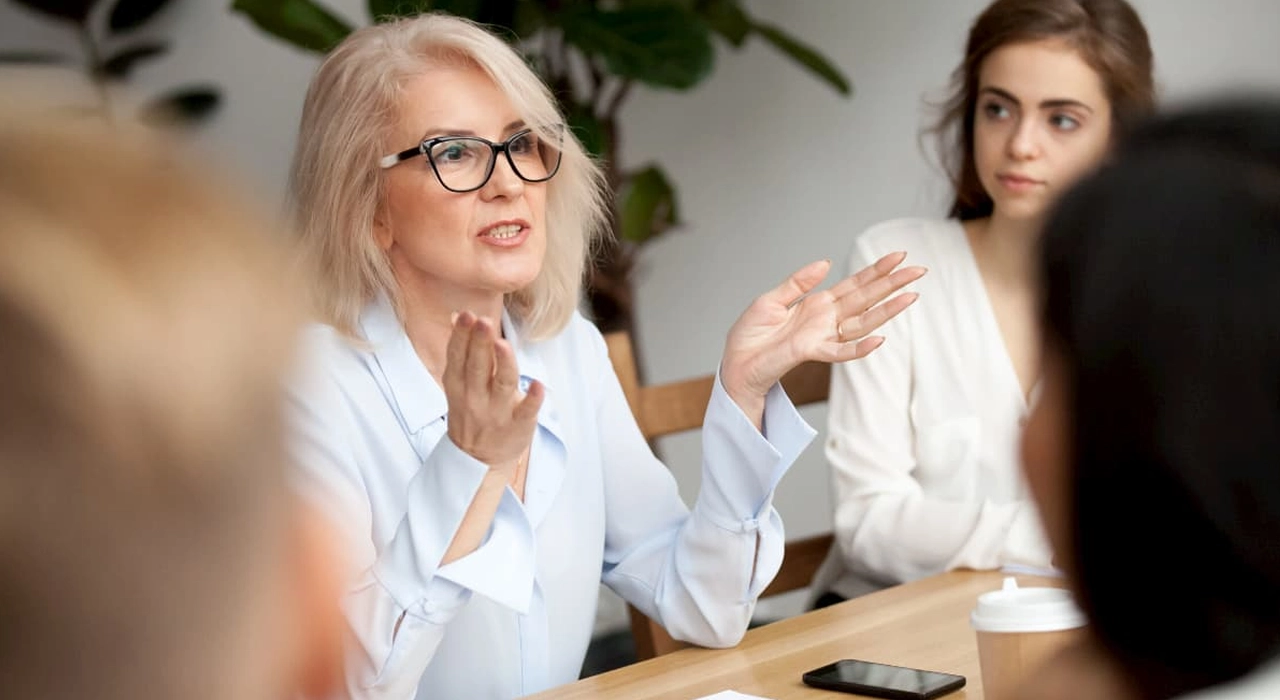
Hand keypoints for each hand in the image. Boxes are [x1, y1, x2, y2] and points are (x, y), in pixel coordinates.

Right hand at [443, 311, 542, 473]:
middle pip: (478, 367)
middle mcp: (475, 397)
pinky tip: (539, 386)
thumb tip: (458, 315)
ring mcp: (497, 412)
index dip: (462, 336)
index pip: (458, 356)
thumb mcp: (458, 383)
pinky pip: (526, 411)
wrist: (477, 459)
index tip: (467, 315)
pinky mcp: (518, 425)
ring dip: (503, 364)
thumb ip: (461, 350)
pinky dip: (532, 399)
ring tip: (503, 344)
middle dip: (480, 344)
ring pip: (501, 385)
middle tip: (483, 321)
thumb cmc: (471, 411)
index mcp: (459, 384)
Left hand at [720, 252, 924, 408]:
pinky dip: (860, 347)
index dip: (876, 270)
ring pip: (862, 322)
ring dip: (887, 311)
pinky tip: (879, 339)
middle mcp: (826, 320)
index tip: (898, 256)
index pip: (854, 284)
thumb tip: (826, 262)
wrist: (735, 363)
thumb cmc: (750, 335)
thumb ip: (798, 282)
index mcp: (818, 304)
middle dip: (892, 284)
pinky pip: (841, 352)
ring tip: (912, 297)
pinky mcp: (811, 352)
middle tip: (919, 270)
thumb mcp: (771, 299)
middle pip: (866, 299)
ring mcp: (822, 337)